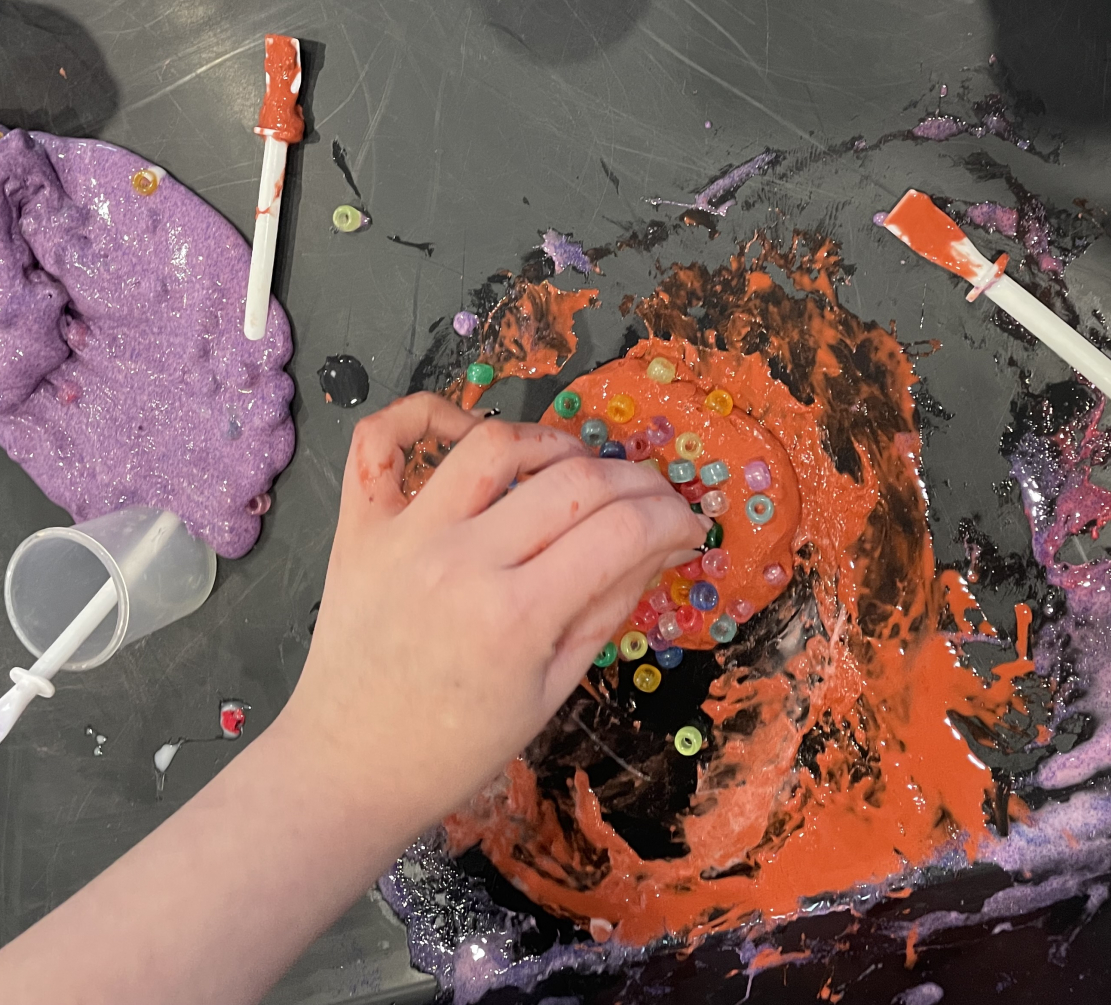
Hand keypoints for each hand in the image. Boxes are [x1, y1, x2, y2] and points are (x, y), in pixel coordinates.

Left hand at [280, 392, 708, 842]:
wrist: (347, 769)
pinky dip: (425, 415)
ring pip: (495, 443)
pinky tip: (466, 429)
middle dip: (636, 483)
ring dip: (554, 443)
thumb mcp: (553, 690)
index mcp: (517, 618)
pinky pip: (383, 440)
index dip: (672, 518)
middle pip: (574, 481)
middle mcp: (462, 562)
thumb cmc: (458, 747)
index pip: (623, 531)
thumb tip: (662, 543)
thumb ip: (609, 605)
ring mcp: (404, 536)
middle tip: (651, 502)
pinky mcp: (359, 526)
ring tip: (577, 468)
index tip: (687, 526)